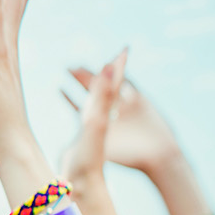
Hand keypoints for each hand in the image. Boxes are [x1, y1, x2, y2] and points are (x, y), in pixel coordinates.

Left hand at [62, 66, 178, 176]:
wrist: (156, 157)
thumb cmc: (129, 157)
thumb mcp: (99, 148)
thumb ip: (80, 145)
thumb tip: (59, 155)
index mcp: (100, 124)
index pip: (80, 107)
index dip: (69, 98)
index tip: (58, 88)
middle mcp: (111, 112)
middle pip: (93, 92)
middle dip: (81, 79)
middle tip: (68, 67)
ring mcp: (125, 105)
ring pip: (109, 84)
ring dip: (101, 71)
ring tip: (90, 59)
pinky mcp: (140, 100)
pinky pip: (128, 81)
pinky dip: (122, 69)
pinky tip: (118, 56)